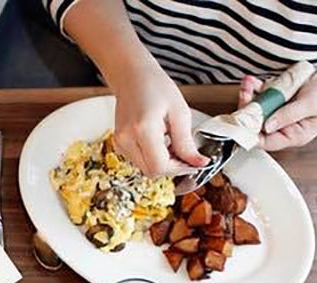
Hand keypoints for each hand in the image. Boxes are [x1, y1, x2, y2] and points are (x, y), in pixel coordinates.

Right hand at [112, 60, 207, 176]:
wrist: (132, 77)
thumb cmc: (155, 87)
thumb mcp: (179, 112)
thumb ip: (187, 142)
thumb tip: (198, 163)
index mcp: (143, 129)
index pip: (160, 166)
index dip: (179, 169)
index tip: (194, 164)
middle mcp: (127, 139)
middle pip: (152, 171)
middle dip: (172, 167)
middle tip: (186, 155)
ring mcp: (120, 143)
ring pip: (145, 168)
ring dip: (162, 163)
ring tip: (172, 143)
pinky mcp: (118, 144)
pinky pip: (139, 161)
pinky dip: (152, 157)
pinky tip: (160, 143)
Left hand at [238, 48, 316, 151]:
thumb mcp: (312, 104)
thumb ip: (288, 115)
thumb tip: (266, 126)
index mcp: (295, 135)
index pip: (266, 141)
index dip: (250, 132)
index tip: (240, 120)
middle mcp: (286, 126)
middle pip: (258, 124)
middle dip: (248, 109)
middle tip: (244, 93)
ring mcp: (283, 111)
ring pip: (259, 108)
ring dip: (251, 95)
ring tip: (248, 83)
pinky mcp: (283, 97)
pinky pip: (265, 95)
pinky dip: (258, 87)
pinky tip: (253, 80)